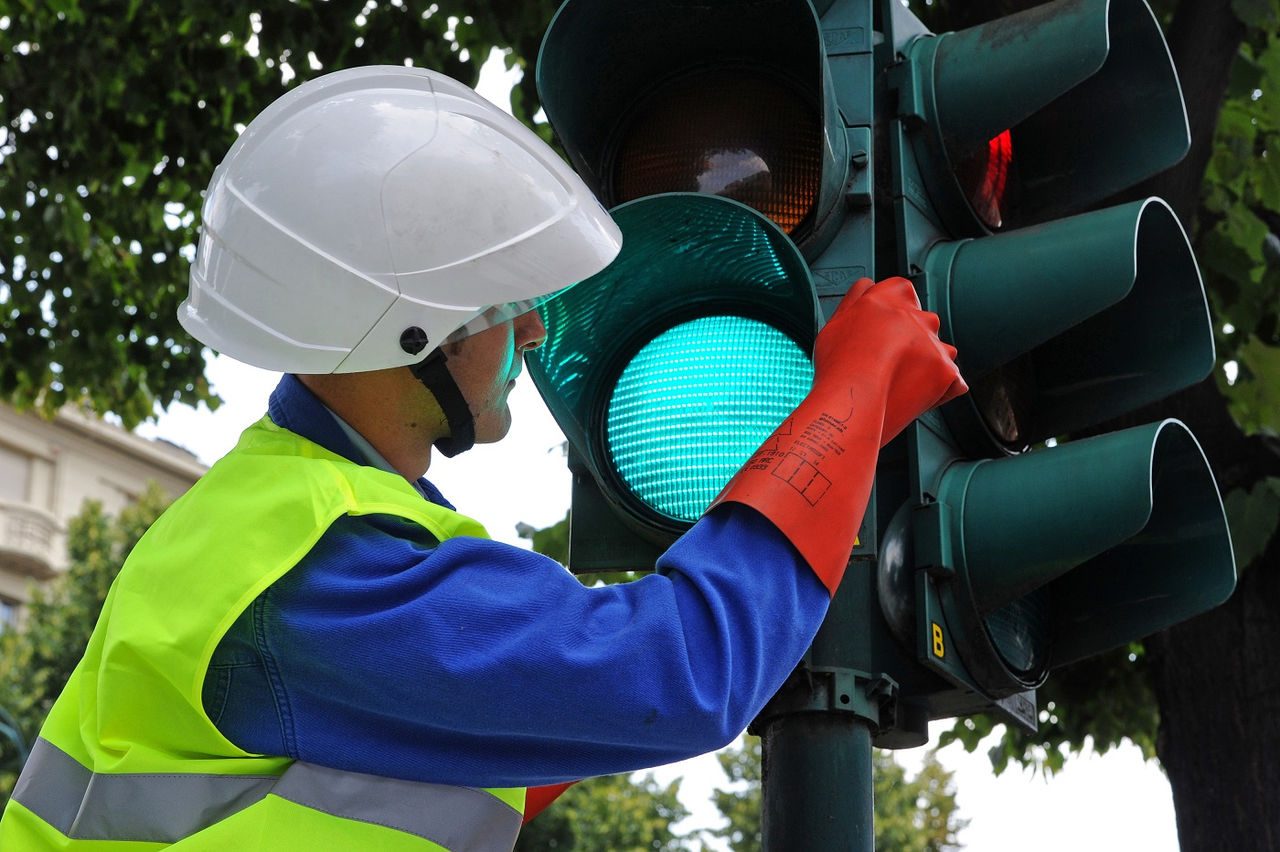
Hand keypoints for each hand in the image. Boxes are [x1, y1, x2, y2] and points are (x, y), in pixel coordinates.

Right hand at [813, 277, 966, 442]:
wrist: (852, 402)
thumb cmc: (840, 365)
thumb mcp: (836, 319)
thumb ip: (856, 297)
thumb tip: (868, 285)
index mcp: (892, 297)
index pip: (901, 292)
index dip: (890, 312)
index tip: (881, 329)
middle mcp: (919, 316)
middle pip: (921, 323)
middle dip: (909, 339)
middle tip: (885, 360)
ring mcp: (935, 344)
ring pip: (938, 351)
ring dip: (926, 363)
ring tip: (898, 381)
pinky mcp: (946, 372)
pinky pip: (953, 381)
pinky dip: (941, 389)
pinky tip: (914, 395)